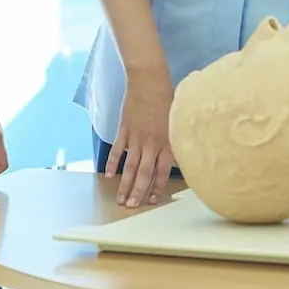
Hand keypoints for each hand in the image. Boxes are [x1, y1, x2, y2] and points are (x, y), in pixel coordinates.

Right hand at [109, 70, 176, 207]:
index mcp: (167, 143)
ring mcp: (136, 138)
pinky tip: (109, 176)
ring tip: (120, 198)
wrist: (149, 80)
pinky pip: (117, 151)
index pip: (162, 171)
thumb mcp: (178, 120)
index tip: (152, 201)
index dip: (156, 187)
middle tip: (132, 207)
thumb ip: (177, 140)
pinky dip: (112, 163)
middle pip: (144, 173)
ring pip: (130, 166)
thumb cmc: (168, 98)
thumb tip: (180, 156)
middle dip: (138, 192)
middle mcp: (152, 144)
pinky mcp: (124, 130)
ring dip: (125, 184)